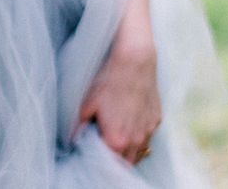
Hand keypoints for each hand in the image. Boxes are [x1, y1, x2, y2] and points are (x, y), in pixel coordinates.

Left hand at [78, 37, 161, 163]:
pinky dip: (139, 138)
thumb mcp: (87, 103)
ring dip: (129, 151)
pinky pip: (148, 137)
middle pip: (127, 163)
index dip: (100, 161)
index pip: (110, 165)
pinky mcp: (156, 120)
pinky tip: (128, 125)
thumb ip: (79, 125)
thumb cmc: (107, 81)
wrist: (134, 62)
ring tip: (115, 139)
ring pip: (140, 152)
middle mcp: (136, 141)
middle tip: (102, 148)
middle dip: (115, 160)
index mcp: (117, 140)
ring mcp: (149, 131)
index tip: (92, 153)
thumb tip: (71, 139)